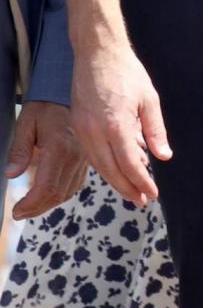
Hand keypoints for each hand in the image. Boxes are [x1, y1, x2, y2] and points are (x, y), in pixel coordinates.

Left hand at [5, 100, 86, 219]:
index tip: (16, 211)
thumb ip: (19, 150)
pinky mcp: (86, 161)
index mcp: (60, 147)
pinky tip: (48, 194)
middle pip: (57, 194)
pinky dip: (60, 195)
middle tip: (20, 212)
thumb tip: (11, 174)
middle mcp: (75, 156)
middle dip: (36, 208)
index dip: (30, 204)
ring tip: (31, 206)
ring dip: (48, 204)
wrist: (65, 95)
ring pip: (67, 193)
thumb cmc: (44, 108)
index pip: (46, 187)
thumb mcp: (26, 123)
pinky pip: (75, 185)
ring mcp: (83, 159)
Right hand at [70, 41, 170, 205]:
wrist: (98, 52)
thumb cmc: (127, 72)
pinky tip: (115, 169)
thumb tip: (163, 157)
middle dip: (127, 188)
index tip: (152, 194)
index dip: (141, 182)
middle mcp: (94, 131)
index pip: (129, 164)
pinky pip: (89, 153)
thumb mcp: (149, 98)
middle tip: (141, 200)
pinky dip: (103, 165)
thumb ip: (155, 130)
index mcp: (116, 124)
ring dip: (114, 180)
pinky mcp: (76, 124)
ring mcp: (82, 128)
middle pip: (111, 170)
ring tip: (131, 190)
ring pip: (98, 165)